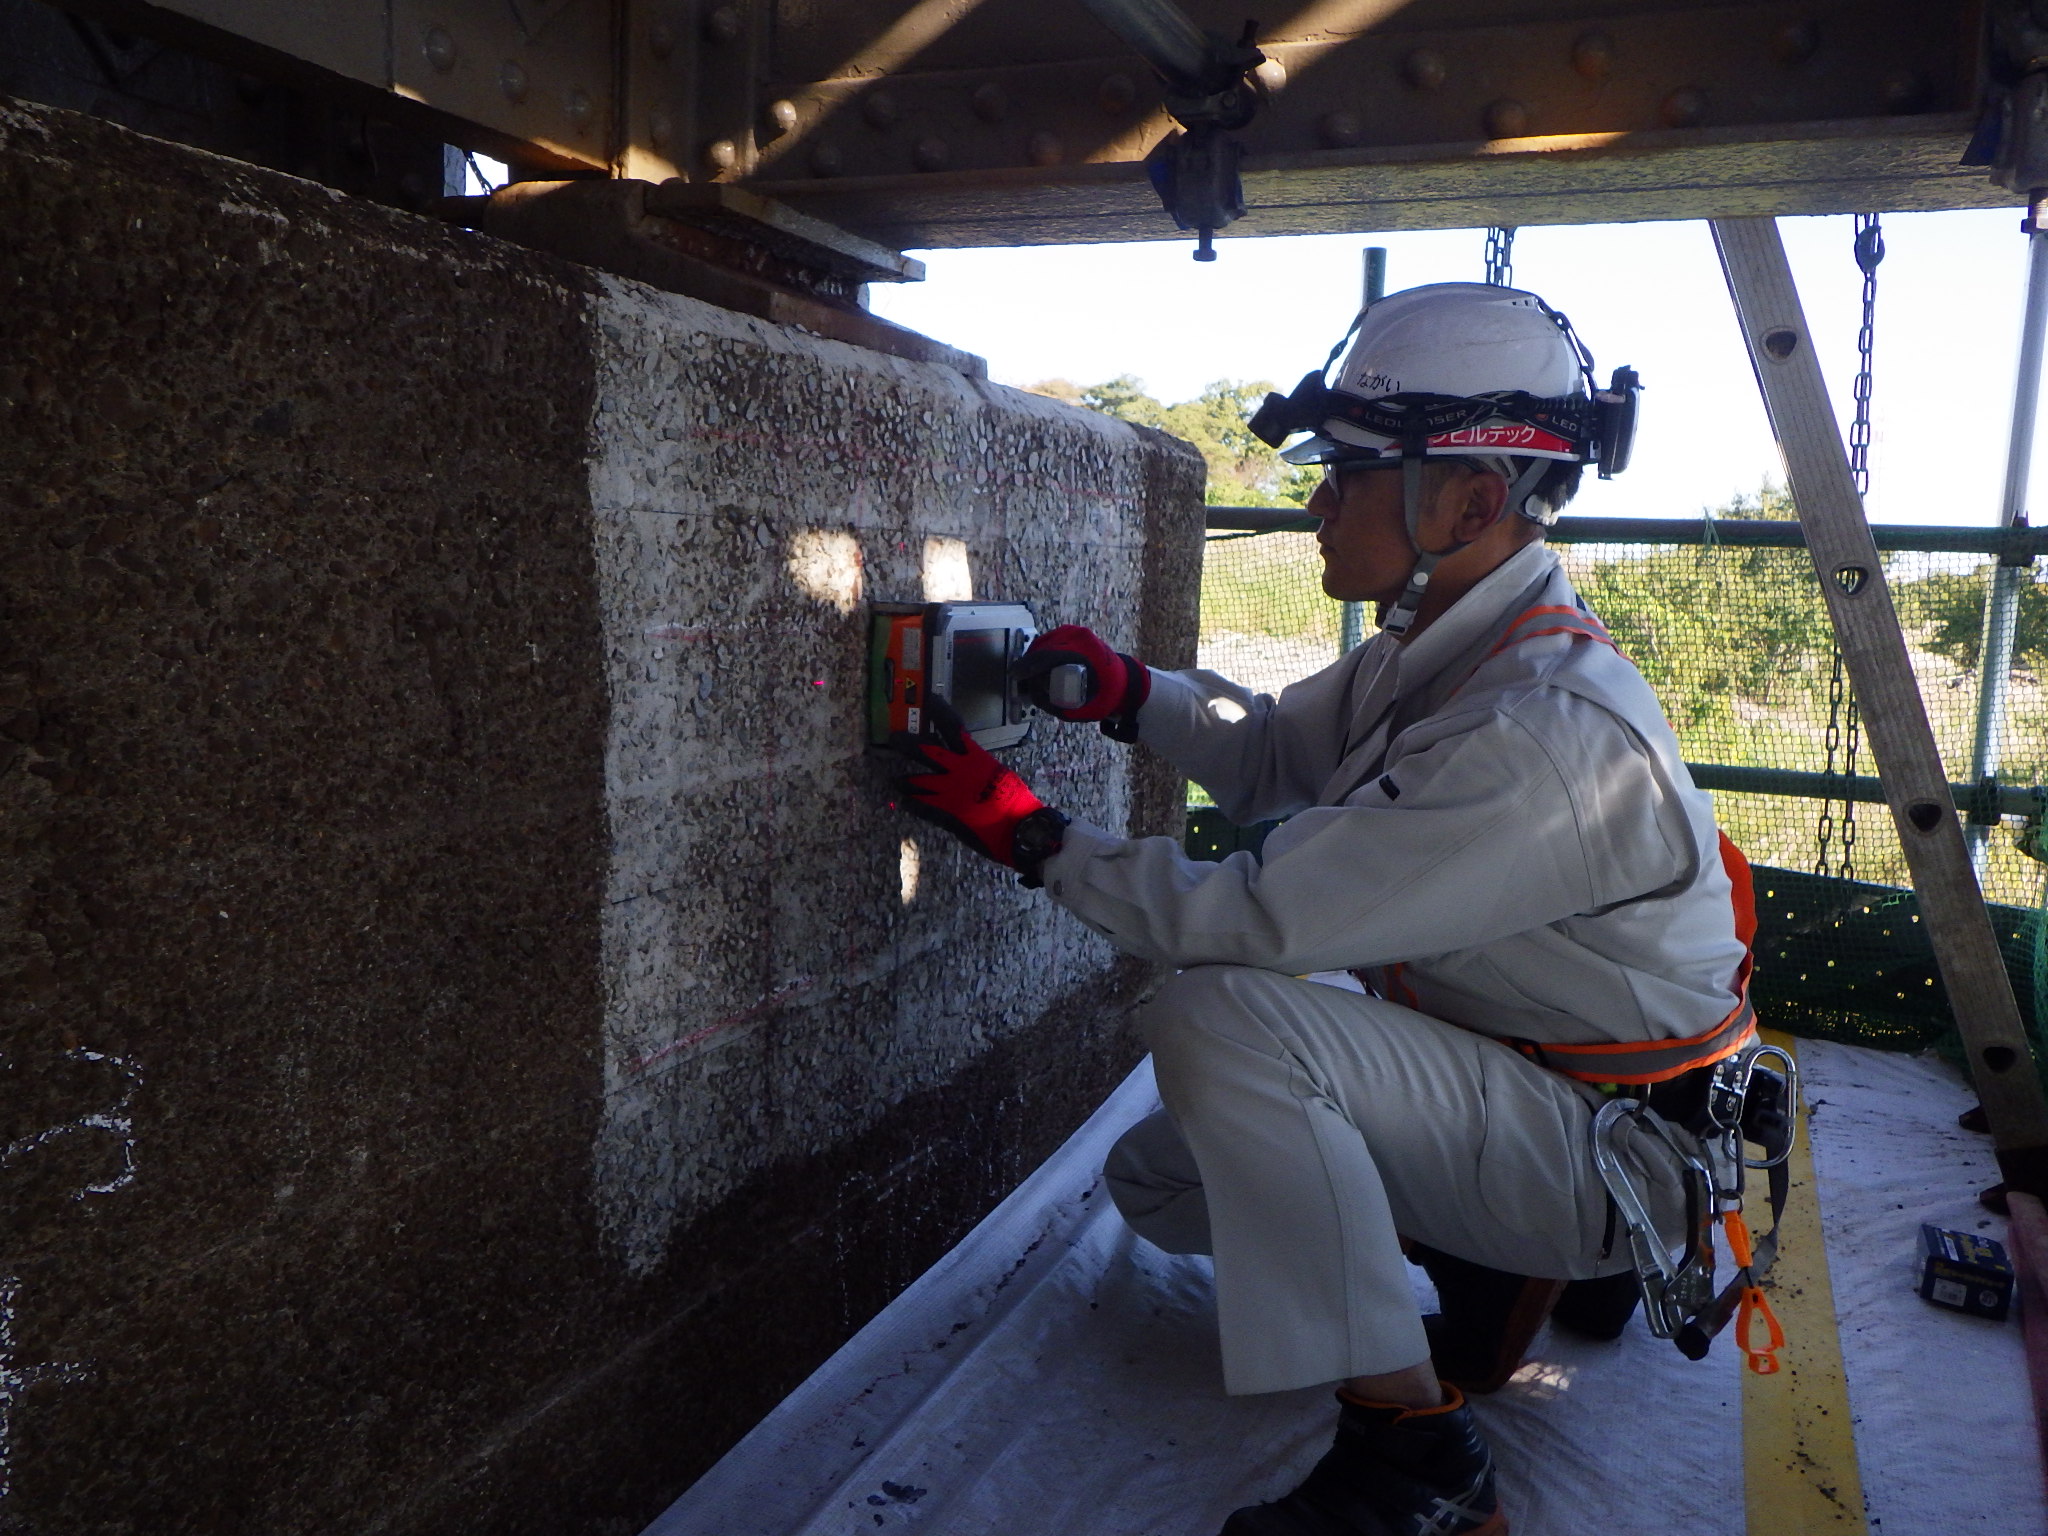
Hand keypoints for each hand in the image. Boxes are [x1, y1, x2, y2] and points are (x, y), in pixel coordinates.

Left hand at [890, 699, 1045, 867]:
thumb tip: (972, 762)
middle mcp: (962, 769)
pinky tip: (904, 803)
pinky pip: (923, 805)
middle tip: (894, 738)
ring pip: (920, 780)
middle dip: (910, 744)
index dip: (940, 713)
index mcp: (977, 757)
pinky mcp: (948, 812)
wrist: (1021, 826)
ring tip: (894, 781)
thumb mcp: (1000, 776)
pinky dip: (912, 804)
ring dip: (906, 780)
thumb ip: (982, 768)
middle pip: (929, 750)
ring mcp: (952, 790)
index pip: (955, 728)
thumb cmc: (1016, 801)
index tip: (929, 700)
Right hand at [1015, 625, 1149, 723]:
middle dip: (1029, 663)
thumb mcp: (1084, 709)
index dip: (1028, 666)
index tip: (1016, 675)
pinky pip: (1051, 640)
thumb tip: (1034, 696)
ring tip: (1029, 673)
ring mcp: (1076, 632)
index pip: (1047, 656)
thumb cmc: (1106, 696)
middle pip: (1043, 648)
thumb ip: (1056, 706)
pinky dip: (1042, 651)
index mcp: (1084, 654)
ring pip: (1045, 642)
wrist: (1125, 681)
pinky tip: (1040, 664)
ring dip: (1035, 657)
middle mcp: (1079, 637)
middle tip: (1021, 678)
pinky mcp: (1074, 631)